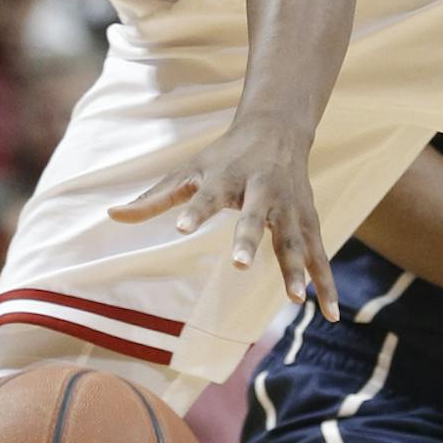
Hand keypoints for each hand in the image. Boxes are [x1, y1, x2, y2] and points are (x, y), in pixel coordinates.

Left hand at [110, 122, 335, 317]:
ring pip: (294, 240)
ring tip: (295, 299)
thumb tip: (112, 216)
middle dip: (249, 239)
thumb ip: (154, 198)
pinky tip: (331, 313)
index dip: (195, 211)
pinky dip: (326, 281)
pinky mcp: (309, 220)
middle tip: (239, 264)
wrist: (278, 129)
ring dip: (296, 269)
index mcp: (227, 177)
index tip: (180, 228)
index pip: (207, 196)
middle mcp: (261, 191)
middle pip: (256, 217)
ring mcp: (289, 207)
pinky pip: (318, 254)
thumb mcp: (187, 171)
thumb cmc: (224, 156)